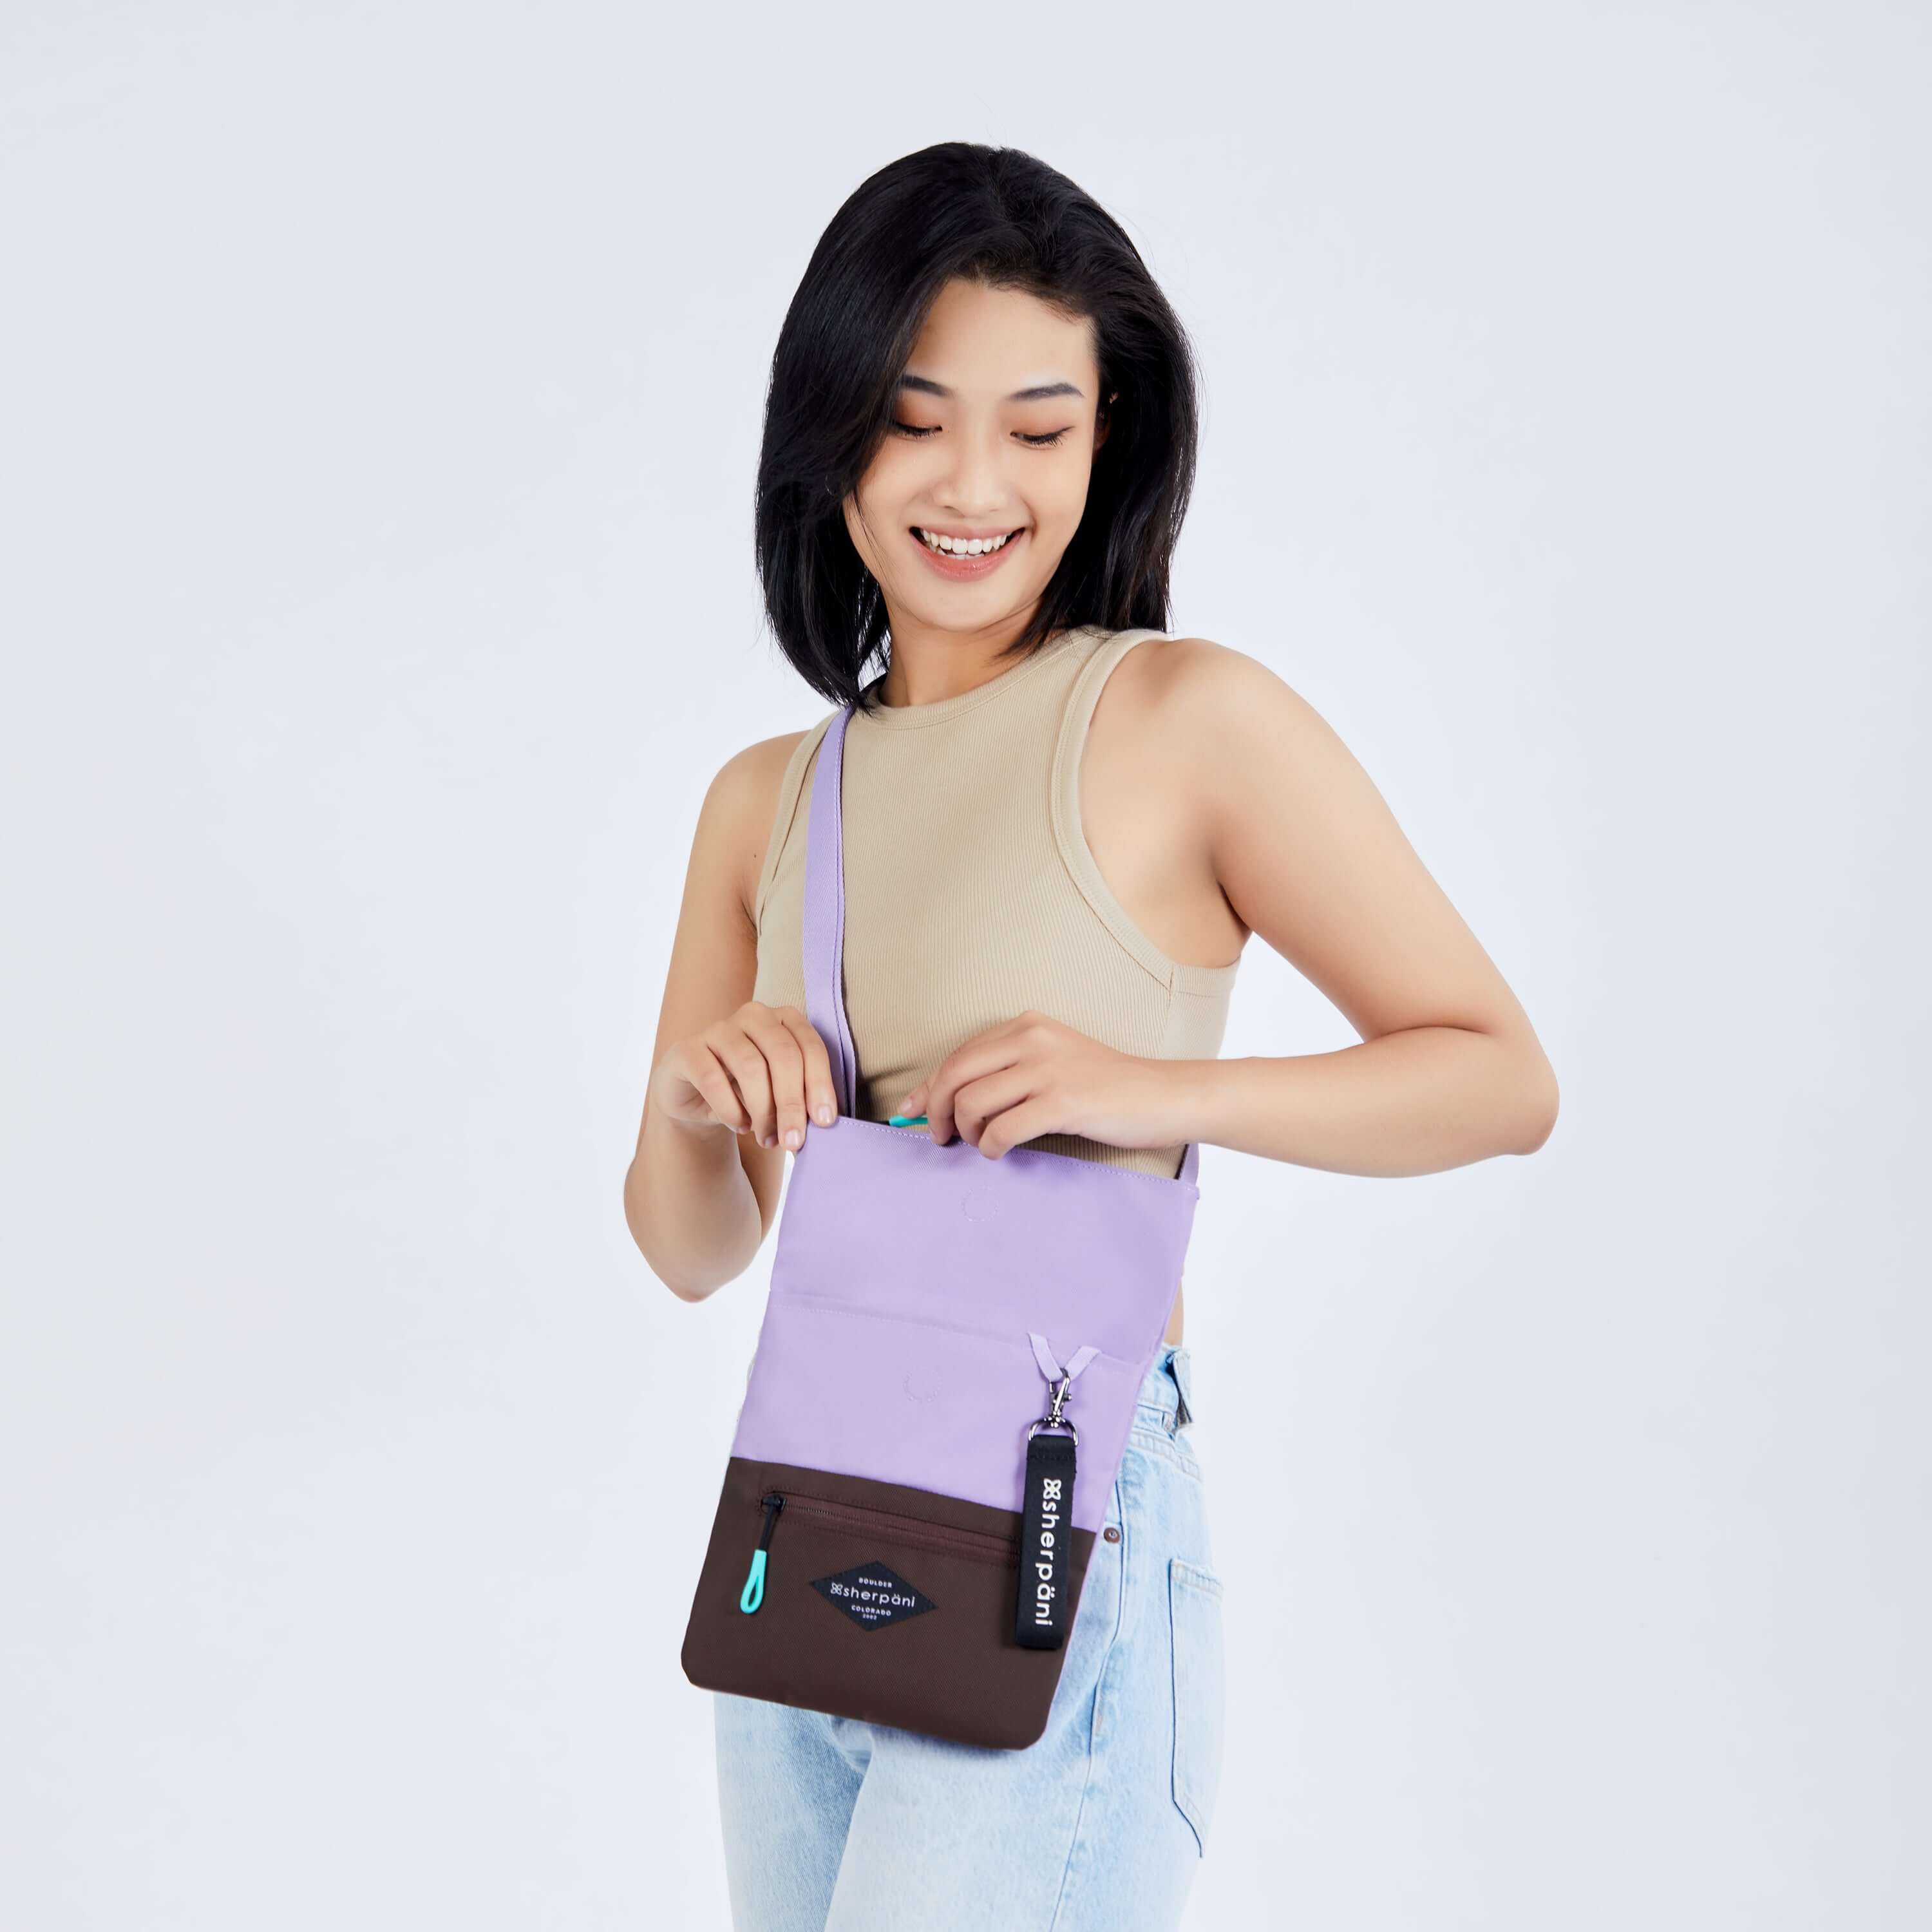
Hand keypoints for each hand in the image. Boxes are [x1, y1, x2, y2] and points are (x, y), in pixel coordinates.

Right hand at [650, 1002, 837, 1152]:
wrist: (697, 1098)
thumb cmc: (748, 1092)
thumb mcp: (780, 1092)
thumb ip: (802, 1096)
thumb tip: (823, 1120)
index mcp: (784, 1019)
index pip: (810, 1046)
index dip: (819, 1084)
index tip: (824, 1121)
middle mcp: (753, 1015)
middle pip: (783, 1055)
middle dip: (792, 1103)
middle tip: (793, 1140)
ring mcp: (718, 1029)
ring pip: (750, 1067)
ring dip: (762, 1110)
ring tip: (767, 1138)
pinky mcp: (687, 1049)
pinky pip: (712, 1078)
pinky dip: (730, 1109)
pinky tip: (740, 1126)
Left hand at [895, 1011, 1179, 1158]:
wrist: (1162, 1095)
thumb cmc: (1105, 1085)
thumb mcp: (1053, 1060)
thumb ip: (1006, 1070)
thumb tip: (944, 1098)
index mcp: (1026, 1025)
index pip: (958, 1055)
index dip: (927, 1086)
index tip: (911, 1111)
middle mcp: (1032, 1039)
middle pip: (954, 1075)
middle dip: (934, 1110)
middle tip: (939, 1137)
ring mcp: (1047, 1069)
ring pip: (971, 1102)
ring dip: (965, 1132)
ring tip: (980, 1143)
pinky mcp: (1062, 1102)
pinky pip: (1002, 1129)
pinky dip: (991, 1147)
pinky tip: (1000, 1152)